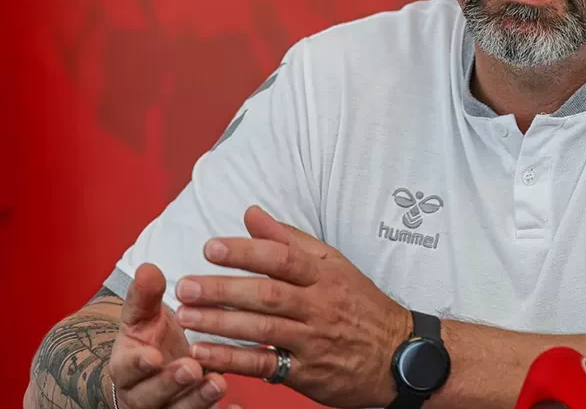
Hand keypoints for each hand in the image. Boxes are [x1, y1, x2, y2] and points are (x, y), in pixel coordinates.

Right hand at [108, 263, 239, 407]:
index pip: (128, 368)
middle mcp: (142, 395)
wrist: (155, 371)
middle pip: (152, 395)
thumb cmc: (150, 340)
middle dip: (172, 382)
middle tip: (192, 368)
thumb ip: (145, 296)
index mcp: (127, 367)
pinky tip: (236, 407)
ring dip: (198, 400)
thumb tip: (148, 268)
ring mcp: (166, 408)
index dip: (138, 364)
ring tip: (218, 383)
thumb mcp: (144, 318)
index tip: (153, 355)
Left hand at [173, 206, 410, 407]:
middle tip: (186, 285)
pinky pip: (265, 365)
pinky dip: (232, 360)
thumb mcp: (335, 265)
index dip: (246, 252)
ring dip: (220, 323)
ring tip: (185, 316)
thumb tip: (251, 213)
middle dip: (223, 289)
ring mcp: (313, 340)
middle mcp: (320, 306)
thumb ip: (290, 240)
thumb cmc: (361, 306)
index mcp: (326, 275)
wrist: (399, 355)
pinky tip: (203, 353)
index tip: (211, 248)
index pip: (283, 259)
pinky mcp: (307, 372)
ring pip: (263, 329)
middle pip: (268, 294)